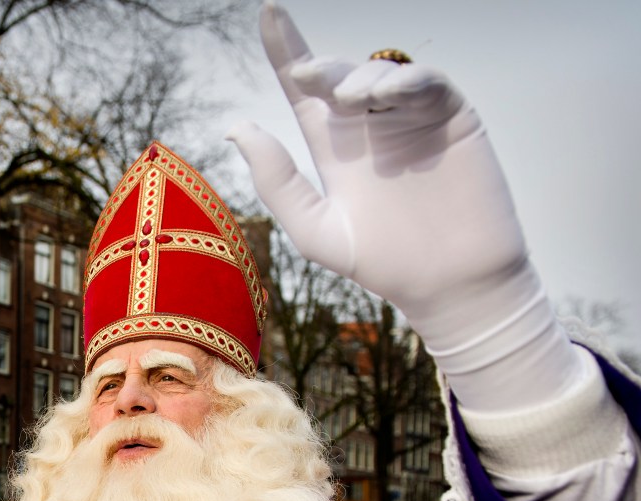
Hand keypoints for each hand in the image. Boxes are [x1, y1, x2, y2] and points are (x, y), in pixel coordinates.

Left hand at [226, 2, 579, 411]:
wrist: (450, 285)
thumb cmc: (383, 262)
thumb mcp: (315, 228)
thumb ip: (277, 179)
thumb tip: (237, 127)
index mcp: (334, 147)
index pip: (304, 90)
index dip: (287, 50)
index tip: (269, 12)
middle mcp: (370, 126)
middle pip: (338, 76)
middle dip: (321, 69)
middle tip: (309, 78)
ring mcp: (410, 119)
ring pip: (379, 73)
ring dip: (358, 77)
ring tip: (351, 99)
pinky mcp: (451, 118)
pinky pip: (426, 83)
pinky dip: (404, 81)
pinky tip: (385, 97)